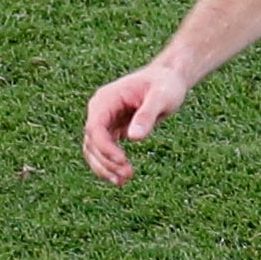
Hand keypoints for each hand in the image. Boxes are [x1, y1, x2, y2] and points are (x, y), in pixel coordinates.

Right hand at [83, 58, 192, 184]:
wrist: (168, 79)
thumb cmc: (166, 84)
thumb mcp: (162, 97)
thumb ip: (147, 115)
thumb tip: (134, 138)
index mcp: (106, 100)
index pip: (95, 127)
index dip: (105, 147)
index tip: (122, 161)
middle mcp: (99, 110)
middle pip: (92, 141)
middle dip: (106, 161)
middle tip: (128, 175)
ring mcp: (104, 120)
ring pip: (93, 149)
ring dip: (105, 167)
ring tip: (123, 181)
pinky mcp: (112, 128)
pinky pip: (104, 150)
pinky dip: (109, 164)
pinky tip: (120, 178)